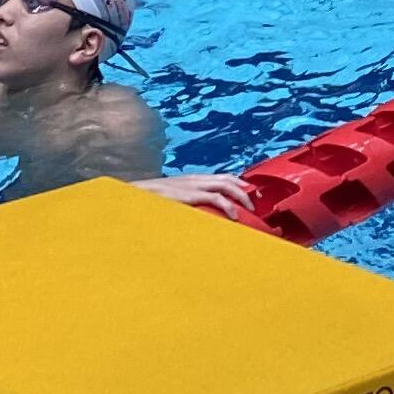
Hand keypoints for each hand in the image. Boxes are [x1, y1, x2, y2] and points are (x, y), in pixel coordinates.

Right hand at [135, 173, 260, 218]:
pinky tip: (234, 216)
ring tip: (249, 209)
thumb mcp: (173, 198)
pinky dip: (228, 206)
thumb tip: (197, 213)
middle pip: (228, 179)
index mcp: (193, 180)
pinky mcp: (190, 195)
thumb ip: (186, 202)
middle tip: (256, 201)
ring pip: (225, 186)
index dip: (238, 183)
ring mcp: (193, 186)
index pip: (222, 177)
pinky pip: (215, 198)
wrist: (137, 194)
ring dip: (241, 196)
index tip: (250, 193)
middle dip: (245, 188)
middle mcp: (196, 179)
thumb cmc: (153, 200)